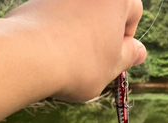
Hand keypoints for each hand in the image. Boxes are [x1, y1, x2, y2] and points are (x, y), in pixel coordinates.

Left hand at [5, 0, 145, 101]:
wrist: (29, 56)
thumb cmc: (79, 62)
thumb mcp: (112, 66)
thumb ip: (128, 56)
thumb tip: (138, 52)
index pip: (134, 11)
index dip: (127, 39)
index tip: (114, 59)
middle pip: (105, 11)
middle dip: (103, 34)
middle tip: (94, 62)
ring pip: (80, 13)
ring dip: (81, 33)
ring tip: (71, 60)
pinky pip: (58, 15)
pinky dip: (59, 31)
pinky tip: (52, 53)